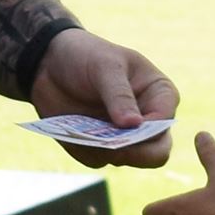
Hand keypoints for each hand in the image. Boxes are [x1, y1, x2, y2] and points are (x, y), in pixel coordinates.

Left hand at [32, 28, 177, 168]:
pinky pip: (96, 160)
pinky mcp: (100, 147)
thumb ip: (119, 94)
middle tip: (109, 145)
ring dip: (103, 149)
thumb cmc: (86, 55)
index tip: (124, 126)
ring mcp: (124, 136)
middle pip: (156, 153)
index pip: (165, 123)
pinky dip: (83, 149)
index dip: (149, 131)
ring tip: (81, 128)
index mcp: (159, 95)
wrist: (49, 62)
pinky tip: (71, 130)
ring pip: (124, 160)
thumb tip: (133, 125)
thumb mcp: (105, 66)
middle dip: (134, 153)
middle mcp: (147, 120)